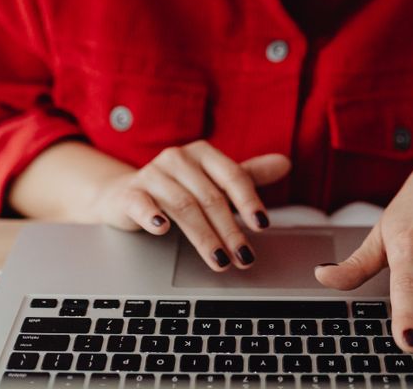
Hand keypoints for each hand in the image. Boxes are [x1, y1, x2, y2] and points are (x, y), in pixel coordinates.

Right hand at [95, 140, 290, 271]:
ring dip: (204, 236)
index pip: (232, 176)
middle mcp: (179, 159)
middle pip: (210, 197)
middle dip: (230, 230)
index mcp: (203, 153)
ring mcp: (152, 174)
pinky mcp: (130, 192)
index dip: (248, 201)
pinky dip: (152, 215)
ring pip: (183, 206)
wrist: (126, 193)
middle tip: (245, 257)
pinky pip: (141, 203)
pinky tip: (162, 229)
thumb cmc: (178, 187)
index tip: (262, 226)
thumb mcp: (214, 180)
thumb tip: (286, 163)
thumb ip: (248, 175)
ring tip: (219, 260)